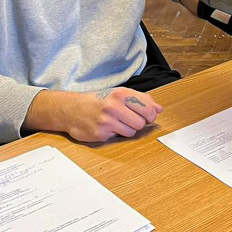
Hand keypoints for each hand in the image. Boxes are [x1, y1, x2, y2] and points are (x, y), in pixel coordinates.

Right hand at [25, 88, 162, 142]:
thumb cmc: (99, 100)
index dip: (151, 115)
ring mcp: (106, 121)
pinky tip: (108, 127)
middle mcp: (114, 106)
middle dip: (139, 123)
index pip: (148, 109)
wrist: (72, 109)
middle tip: (131, 120)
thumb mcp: (120, 94)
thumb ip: (142, 99)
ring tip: (118, 122)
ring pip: (131, 132)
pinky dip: (116, 134)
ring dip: (128, 129)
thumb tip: (160, 109)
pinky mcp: (100, 133)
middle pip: (141, 123)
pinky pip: (118, 137)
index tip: (148, 116)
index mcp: (121, 94)